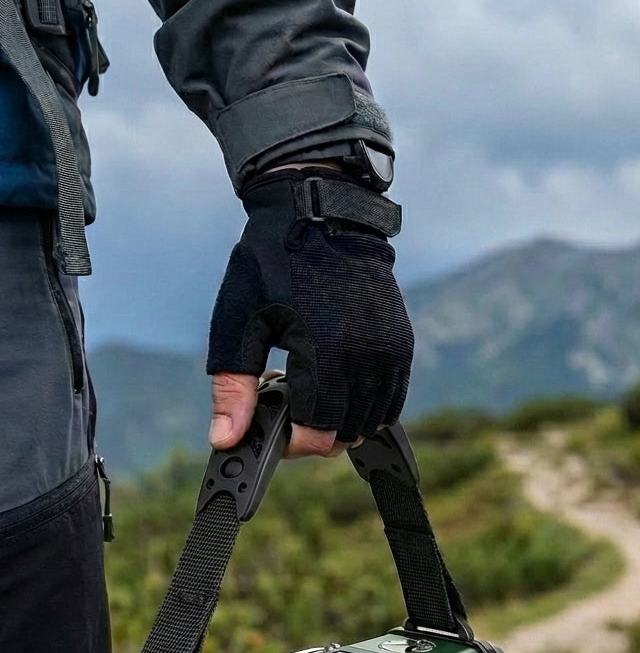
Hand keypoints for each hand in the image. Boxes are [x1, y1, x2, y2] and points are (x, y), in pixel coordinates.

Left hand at [207, 170, 412, 452]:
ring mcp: (390, 350)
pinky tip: (338, 381)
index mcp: (325, 353)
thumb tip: (225, 440)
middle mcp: (366, 356)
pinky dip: (366, 404)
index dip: (295, 443)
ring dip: (342, 419)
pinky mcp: (401, 343)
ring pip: (374, 420)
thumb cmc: (272, 263)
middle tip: (289, 401)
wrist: (318, 210)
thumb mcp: (238, 325)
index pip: (320, 435)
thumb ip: (233, 389)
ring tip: (312, 387)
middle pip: (348, 433)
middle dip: (316, 431)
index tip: (275, 426)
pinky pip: (392, 398)